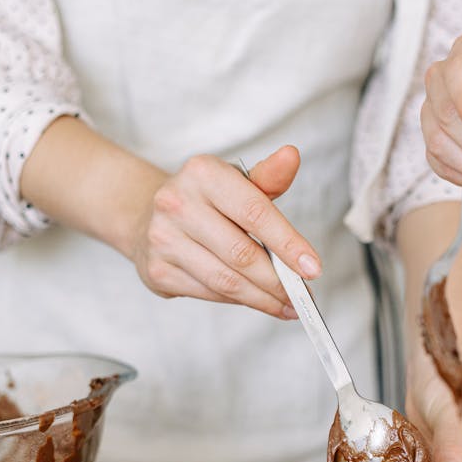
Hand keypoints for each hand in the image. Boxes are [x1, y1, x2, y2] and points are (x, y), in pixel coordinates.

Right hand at [131, 144, 320, 316]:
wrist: (148, 216)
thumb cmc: (206, 201)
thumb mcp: (236, 182)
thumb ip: (268, 177)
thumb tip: (292, 156)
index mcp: (203, 173)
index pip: (256, 213)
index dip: (288, 244)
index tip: (313, 269)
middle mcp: (176, 203)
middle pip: (242, 254)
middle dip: (278, 281)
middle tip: (302, 295)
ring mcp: (163, 238)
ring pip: (226, 280)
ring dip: (262, 298)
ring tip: (287, 305)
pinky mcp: (157, 270)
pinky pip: (209, 293)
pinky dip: (239, 300)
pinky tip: (257, 301)